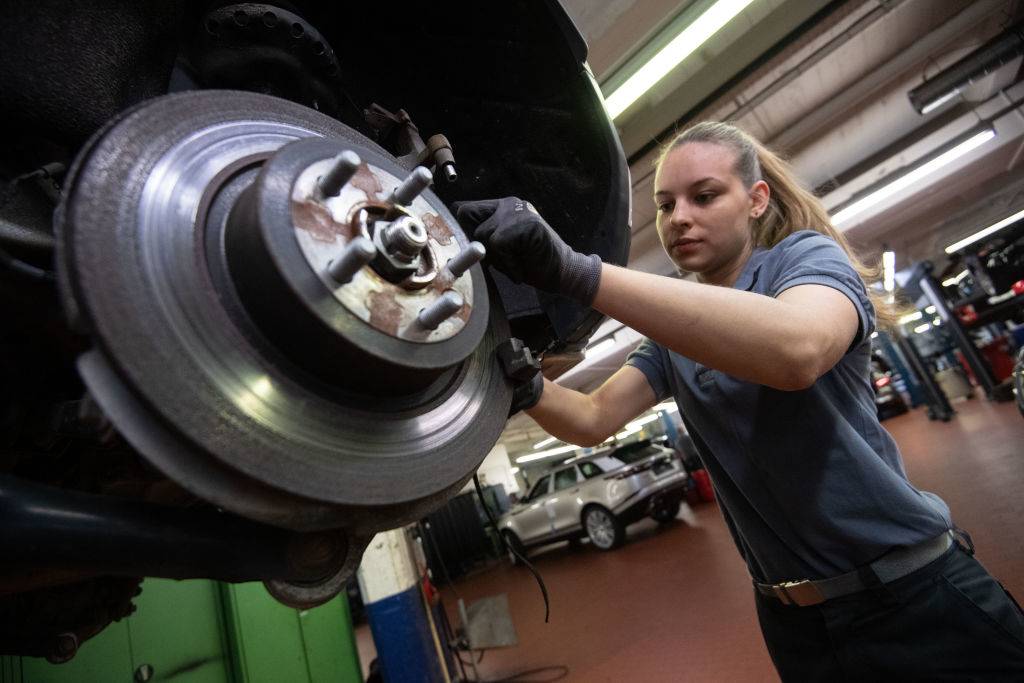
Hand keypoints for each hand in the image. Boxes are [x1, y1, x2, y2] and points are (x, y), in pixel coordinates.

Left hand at [453, 197, 601, 304]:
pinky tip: (522, 266)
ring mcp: (518, 211)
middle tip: (502, 260)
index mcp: (502, 207)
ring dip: (496, 257)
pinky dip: (507, 261)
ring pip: (482, 234)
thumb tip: (453, 239)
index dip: (463, 230)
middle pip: (467, 218)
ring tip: (516, 263)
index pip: (465, 210)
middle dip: (479, 245)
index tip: (471, 249)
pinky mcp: (526, 223)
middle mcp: (509, 203)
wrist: (563, 273)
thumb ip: (481, 239)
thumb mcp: (500, 250)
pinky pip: (497, 243)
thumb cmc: (531, 263)